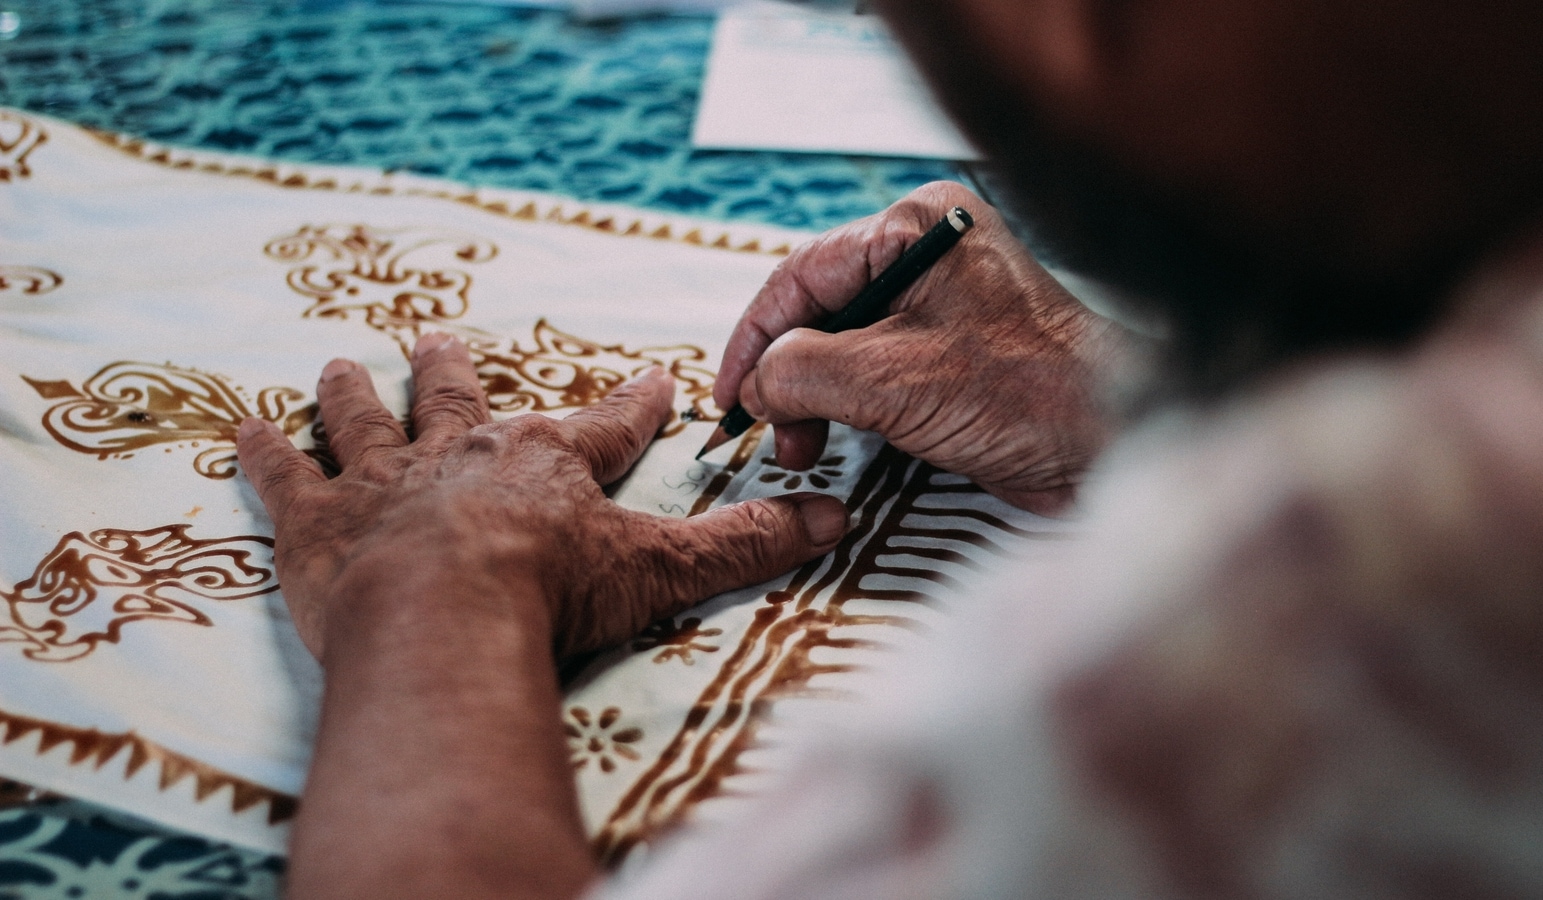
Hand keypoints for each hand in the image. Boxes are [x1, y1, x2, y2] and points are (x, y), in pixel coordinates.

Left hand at [237, 332, 848, 660]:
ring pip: (365, 422)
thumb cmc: (555, 589)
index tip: (652, 379)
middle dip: (454, 373)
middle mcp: (464, 455)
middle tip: (440, 340)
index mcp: (549, 465)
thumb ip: (745, 546)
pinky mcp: (317, 522)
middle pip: (460, 402)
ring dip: (352, 395)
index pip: (606, 426)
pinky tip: (236, 427)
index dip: (633, 404)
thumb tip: (837, 518)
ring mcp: (384, 482)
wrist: (448, 615)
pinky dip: (260, 453)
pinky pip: (283, 476)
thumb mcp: (664, 571)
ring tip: (337, 366)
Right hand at [714, 182, 1123, 514]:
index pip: (802, 275)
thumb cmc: (1026, 393)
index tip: (729, 397)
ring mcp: (944, 302)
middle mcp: (929, 253)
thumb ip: (803, 372)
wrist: (1113, 445)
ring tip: (804, 449)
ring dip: (813, 400)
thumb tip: (755, 386)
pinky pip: (877, 371)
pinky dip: (849, 408)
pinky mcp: (954, 352)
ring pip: (844, 345)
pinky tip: (838, 441)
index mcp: (918, 226)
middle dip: (786, 376)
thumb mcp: (891, 379)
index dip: (754, 339)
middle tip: (771, 433)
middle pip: (820, 310)